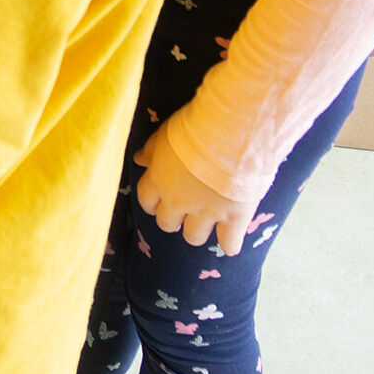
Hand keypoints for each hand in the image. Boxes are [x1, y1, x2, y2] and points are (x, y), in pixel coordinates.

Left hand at [134, 128, 255, 254]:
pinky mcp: (234, 217)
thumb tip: (139, 160)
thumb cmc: (194, 128)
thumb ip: (151, 150)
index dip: (152, 203)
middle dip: (173, 219)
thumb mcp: (165, 134)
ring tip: (205, 224)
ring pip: (194, 236)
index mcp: (159, 181)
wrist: (228, 134)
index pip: (146, 201)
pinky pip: (229, 242)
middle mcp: (178, 201)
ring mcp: (206, 212)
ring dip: (197, 231)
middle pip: (166, 223)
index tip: (157, 202)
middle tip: (182, 212)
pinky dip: (230, 244)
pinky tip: (230, 244)